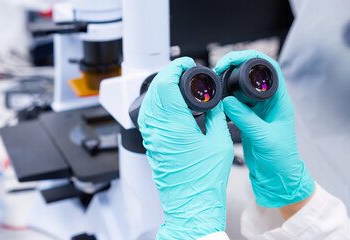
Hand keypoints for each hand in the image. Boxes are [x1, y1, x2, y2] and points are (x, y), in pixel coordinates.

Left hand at [138, 57, 233, 238]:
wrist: (192, 205)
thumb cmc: (206, 180)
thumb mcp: (219, 143)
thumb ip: (217, 117)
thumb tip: (215, 103)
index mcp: (175, 125)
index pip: (166, 85)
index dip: (175, 68)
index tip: (185, 63)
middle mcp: (158, 130)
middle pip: (154, 90)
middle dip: (167, 74)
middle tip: (182, 71)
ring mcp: (153, 138)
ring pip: (148, 102)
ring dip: (159, 88)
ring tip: (174, 83)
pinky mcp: (152, 145)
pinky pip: (148, 116)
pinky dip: (155, 103)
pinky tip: (166, 103)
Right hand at [214, 50, 314, 207]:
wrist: (276, 175)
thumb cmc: (280, 158)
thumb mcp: (263, 137)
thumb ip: (245, 118)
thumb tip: (227, 101)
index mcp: (279, 100)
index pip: (269, 69)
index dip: (251, 59)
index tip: (232, 60)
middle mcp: (269, 101)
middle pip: (252, 75)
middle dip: (234, 67)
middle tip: (218, 69)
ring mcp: (258, 110)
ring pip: (242, 89)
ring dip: (228, 84)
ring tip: (215, 84)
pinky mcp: (248, 118)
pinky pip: (236, 103)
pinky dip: (226, 100)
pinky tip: (218, 103)